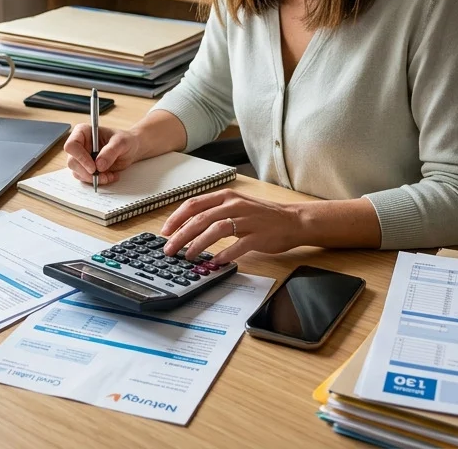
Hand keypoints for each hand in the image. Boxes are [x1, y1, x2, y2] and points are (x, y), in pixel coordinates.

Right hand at [62, 124, 141, 184]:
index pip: (72, 145)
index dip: (80, 157)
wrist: (131, 149)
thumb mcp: (121, 142)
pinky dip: (97, 181)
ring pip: (77, 173)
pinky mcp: (86, 168)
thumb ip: (110, 151)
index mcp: (83, 132)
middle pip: (72, 162)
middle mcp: (79, 145)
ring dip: (93, 178)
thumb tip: (99, 165)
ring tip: (109, 175)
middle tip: (102, 176)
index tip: (93, 167)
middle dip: (87, 172)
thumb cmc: (125, 140)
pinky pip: (85, 178)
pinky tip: (109, 176)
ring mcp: (81, 158)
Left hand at [160, 189, 306, 263]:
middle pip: (201, 218)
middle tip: (169, 249)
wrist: (293, 220)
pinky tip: (217, 261)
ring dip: (199, 244)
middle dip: (181, 235)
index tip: (164, 231)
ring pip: (216, 229)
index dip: (176, 218)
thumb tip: (187, 226)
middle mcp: (235, 205)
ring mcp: (248, 219)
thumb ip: (214, 213)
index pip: (194, 204)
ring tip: (188, 256)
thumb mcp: (236, 206)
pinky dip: (226, 253)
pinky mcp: (259, 235)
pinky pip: (239, 245)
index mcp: (226, 196)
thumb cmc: (262, 216)